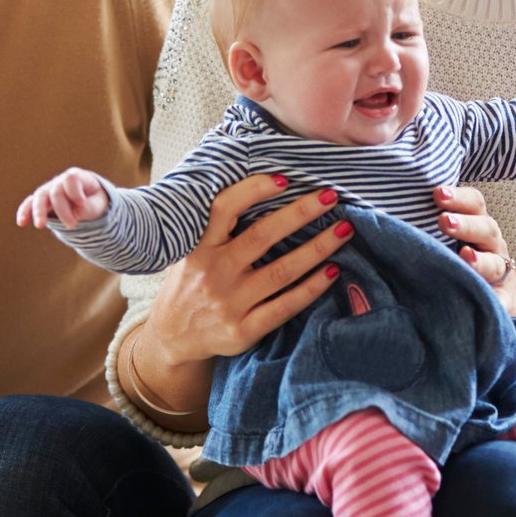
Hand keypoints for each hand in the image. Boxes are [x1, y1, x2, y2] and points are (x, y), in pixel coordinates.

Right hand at [16, 167, 108, 229]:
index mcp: (76, 177)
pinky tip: (21, 222)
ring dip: (39, 211)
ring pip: (40, 197)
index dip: (75, 191)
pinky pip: (29, 204)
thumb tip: (75, 212)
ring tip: (40, 225)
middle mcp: (59, 181)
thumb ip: (88, 208)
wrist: (87, 202)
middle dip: (63, 210)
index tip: (82, 203)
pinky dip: (24, 212)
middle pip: (56, 191)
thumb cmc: (93, 201)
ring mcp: (48, 190)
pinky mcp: (40, 201)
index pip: (70, 179)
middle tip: (72, 225)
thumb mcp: (97, 204)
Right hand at [135, 174, 346, 373]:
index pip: (223, 209)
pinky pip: (285, 306)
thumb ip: (217, 228)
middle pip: (263, 236)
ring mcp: (229, 304)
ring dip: (317, 249)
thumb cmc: (190, 283)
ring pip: (282, 271)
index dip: (253, 190)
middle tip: (331, 197)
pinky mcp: (243, 330)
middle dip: (300, 213)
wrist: (173, 337)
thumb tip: (267, 190)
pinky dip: (312, 288)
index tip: (284, 179)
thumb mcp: (191, 251)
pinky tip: (332, 272)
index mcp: (199, 248)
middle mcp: (213, 273)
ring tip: (343, 231)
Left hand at [434, 185, 515, 315]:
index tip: (437, 193)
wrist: (503, 291)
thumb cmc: (466, 254)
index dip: (458, 197)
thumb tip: (392, 214)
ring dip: (480, 260)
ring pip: (494, 264)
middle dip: (465, 225)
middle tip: (444, 221)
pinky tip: (487, 300)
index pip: (474, 203)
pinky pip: (501, 301)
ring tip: (465, 257)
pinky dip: (496, 301)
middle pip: (485, 229)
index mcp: (479, 225)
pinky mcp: (502, 300)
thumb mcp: (456, 235)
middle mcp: (492, 245)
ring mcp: (499, 272)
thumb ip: (436, 223)